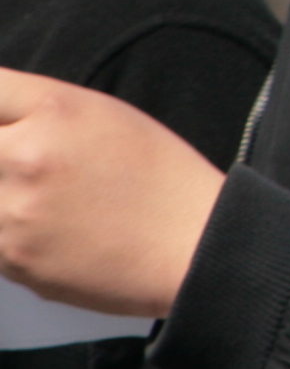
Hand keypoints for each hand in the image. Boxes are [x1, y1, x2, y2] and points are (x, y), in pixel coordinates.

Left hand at [0, 72, 224, 317]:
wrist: (193, 246)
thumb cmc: (159, 177)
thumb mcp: (106, 116)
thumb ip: (35, 110)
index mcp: (53, 110)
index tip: (7, 125)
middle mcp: (24, 156)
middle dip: (3, 156)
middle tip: (32, 169)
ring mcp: (12, 211)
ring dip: (4, 198)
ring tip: (51, 206)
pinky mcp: (11, 258)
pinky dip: (11, 236)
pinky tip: (54, 235)